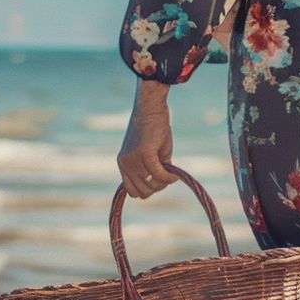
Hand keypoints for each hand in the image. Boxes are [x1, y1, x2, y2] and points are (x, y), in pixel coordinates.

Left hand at [117, 79, 178, 198]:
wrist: (151, 108)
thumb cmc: (153, 128)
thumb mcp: (150, 152)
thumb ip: (152, 169)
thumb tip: (162, 183)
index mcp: (123, 164)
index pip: (132, 191)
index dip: (147, 190)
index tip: (159, 182)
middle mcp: (125, 164)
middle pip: (143, 192)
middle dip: (157, 187)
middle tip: (168, 177)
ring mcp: (133, 160)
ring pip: (152, 185)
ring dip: (164, 183)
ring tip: (172, 172)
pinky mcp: (144, 154)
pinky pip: (159, 174)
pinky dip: (169, 178)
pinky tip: (176, 175)